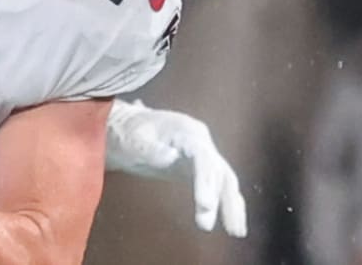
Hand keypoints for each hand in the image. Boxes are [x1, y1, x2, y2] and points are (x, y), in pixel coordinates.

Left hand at [105, 99, 246, 236]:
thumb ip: (149, 149)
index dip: (205, 181)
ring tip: (236, 232)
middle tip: (214, 226)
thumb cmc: (127, 135)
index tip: (204, 205)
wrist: (125, 129)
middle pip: (217, 170)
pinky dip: (228, 204)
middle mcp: (200, 140)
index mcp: (184, 130)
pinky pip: (220, 186)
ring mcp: (203, 153)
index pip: (202, 156)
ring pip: (225, 179)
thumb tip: (170, 157)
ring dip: (232, 205)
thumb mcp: (132, 141)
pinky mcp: (200, 168)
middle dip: (219, 199)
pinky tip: (235, 225)